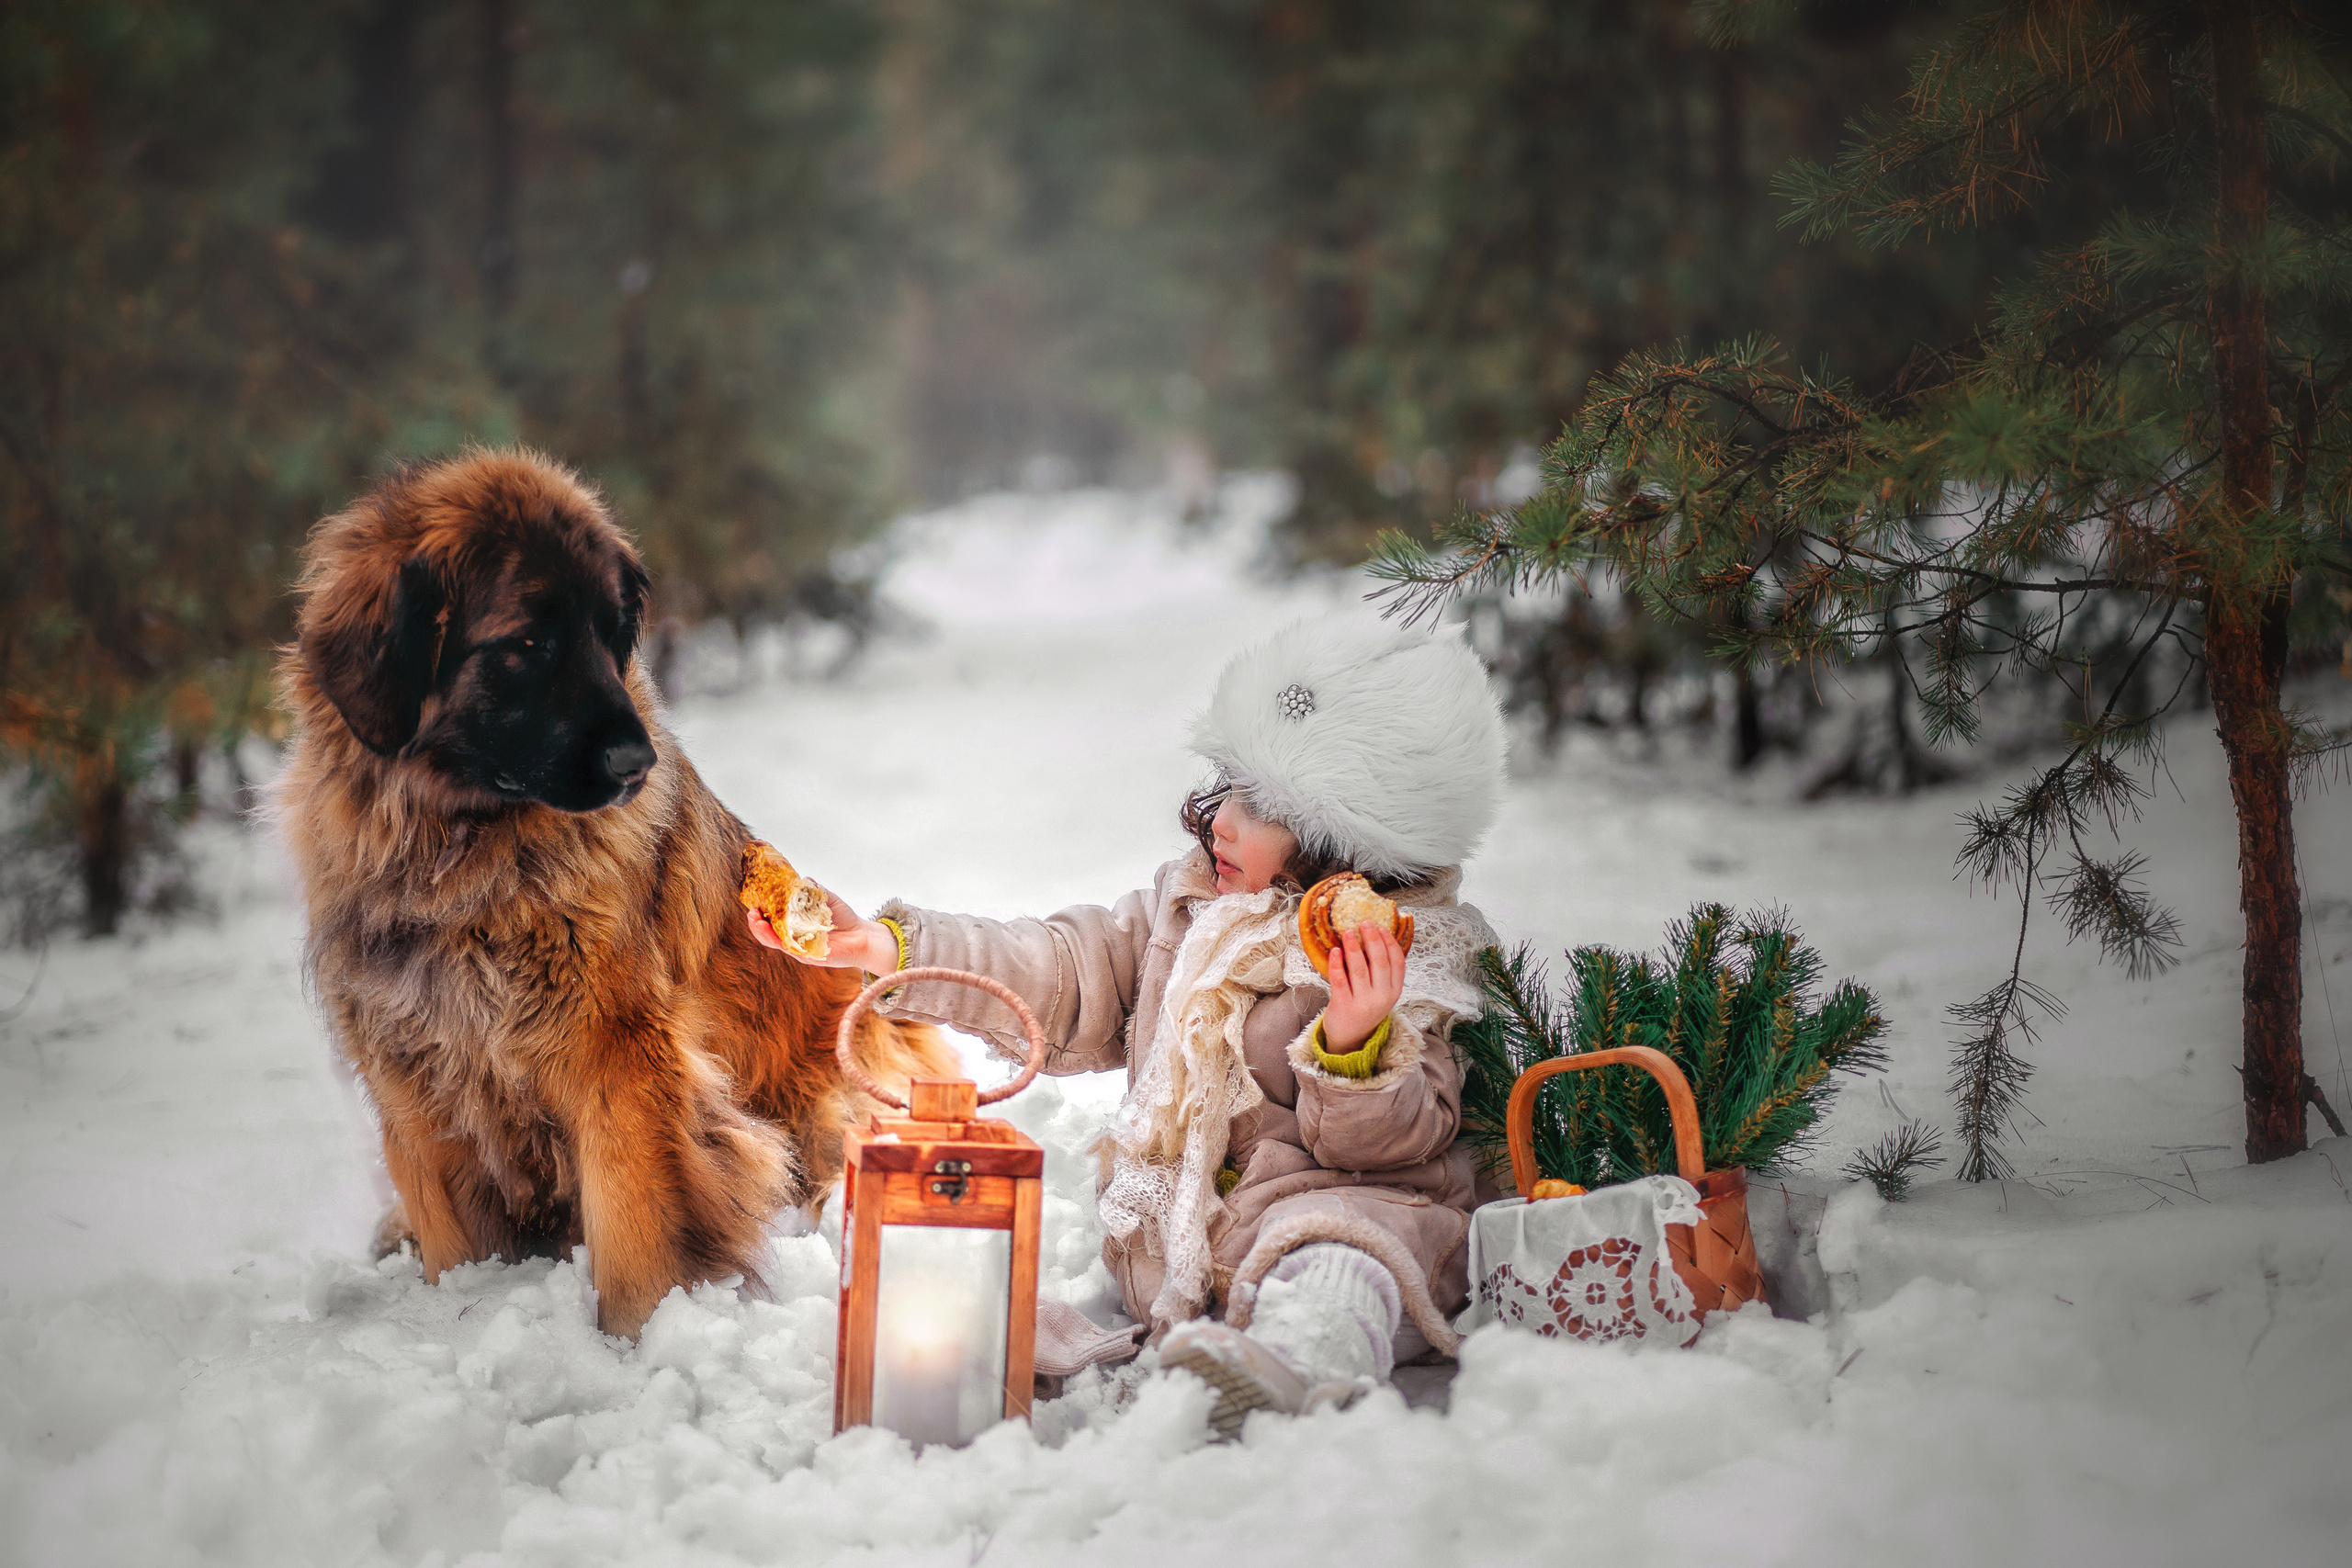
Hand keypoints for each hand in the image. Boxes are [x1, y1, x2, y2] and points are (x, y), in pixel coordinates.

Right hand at [746, 888, 899, 972]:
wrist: (862, 936)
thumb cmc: (842, 918)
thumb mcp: (827, 899)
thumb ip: (814, 891)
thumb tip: (804, 878)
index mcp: (794, 922)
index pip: (772, 917)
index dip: (761, 910)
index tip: (753, 900)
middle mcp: (793, 936)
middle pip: (768, 932)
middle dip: (757, 923)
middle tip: (752, 912)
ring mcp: (799, 947)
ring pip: (775, 942)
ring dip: (764, 933)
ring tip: (757, 921)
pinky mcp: (808, 956)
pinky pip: (792, 950)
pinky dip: (783, 941)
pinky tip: (776, 933)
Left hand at [1322, 921, 1403, 1052]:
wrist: (1349, 1037)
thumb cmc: (1365, 1009)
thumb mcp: (1381, 994)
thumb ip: (1382, 973)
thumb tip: (1376, 939)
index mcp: (1394, 992)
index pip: (1397, 963)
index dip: (1390, 943)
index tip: (1382, 928)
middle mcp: (1381, 997)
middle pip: (1379, 962)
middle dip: (1372, 940)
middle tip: (1365, 924)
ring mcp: (1362, 1003)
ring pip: (1359, 968)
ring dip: (1353, 948)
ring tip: (1348, 933)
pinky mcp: (1343, 1005)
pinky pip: (1339, 980)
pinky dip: (1337, 963)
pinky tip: (1335, 951)